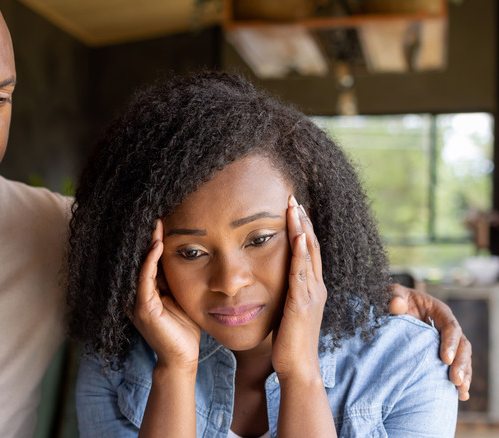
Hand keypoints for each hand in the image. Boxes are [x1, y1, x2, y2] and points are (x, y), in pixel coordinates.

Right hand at [133, 220, 200, 370]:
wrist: (183, 358)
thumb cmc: (184, 329)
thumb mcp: (180, 297)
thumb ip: (175, 280)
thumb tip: (182, 256)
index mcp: (146, 292)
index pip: (147, 262)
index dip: (153, 242)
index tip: (161, 222)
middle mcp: (136, 295)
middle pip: (140, 261)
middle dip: (148, 239)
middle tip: (157, 217)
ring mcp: (136, 302)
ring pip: (140, 266)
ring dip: (148, 245)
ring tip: (156, 225)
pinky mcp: (143, 309)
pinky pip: (144, 279)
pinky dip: (149, 261)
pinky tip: (156, 246)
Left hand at [272, 196, 326, 382]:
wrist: (297, 368)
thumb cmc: (288, 343)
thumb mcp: (285, 311)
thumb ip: (283, 294)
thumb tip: (268, 282)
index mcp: (311, 288)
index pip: (308, 250)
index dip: (302, 228)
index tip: (293, 207)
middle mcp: (316, 287)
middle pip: (312, 245)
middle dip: (303, 220)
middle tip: (293, 197)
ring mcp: (312, 294)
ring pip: (309, 254)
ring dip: (302, 229)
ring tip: (295, 207)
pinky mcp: (302, 304)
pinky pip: (302, 273)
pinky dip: (301, 253)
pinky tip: (298, 236)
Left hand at [389, 284, 471, 400]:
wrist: (389, 308)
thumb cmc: (392, 299)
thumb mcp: (391, 294)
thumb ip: (393, 297)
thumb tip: (396, 305)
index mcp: (438, 311)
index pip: (451, 327)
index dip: (450, 343)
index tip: (445, 359)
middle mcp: (447, 327)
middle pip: (462, 345)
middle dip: (460, 363)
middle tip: (455, 380)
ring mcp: (446, 342)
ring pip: (462, 358)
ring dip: (463, 374)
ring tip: (460, 391)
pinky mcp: (441, 354)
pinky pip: (454, 367)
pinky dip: (459, 380)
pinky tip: (460, 395)